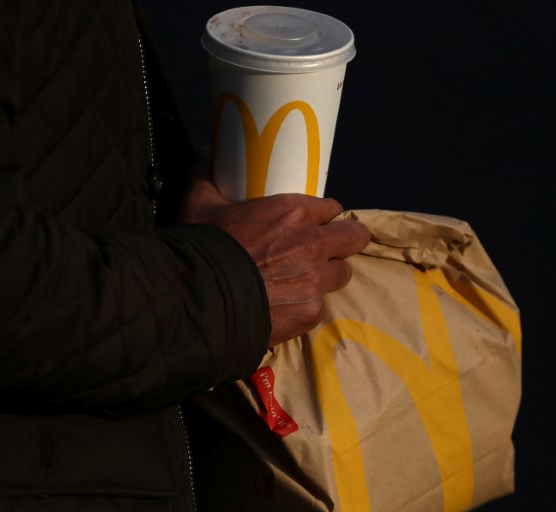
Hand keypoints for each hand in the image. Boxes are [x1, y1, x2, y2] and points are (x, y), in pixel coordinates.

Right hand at [178, 176, 370, 346]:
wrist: (201, 300)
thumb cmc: (204, 247)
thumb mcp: (200, 206)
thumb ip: (207, 179)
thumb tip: (202, 155)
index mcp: (294, 212)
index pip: (332, 208)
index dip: (325, 216)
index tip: (315, 224)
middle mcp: (313, 243)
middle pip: (355, 238)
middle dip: (346, 241)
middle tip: (328, 249)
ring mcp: (316, 280)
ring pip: (343, 273)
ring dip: (330, 274)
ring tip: (308, 280)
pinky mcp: (312, 311)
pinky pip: (320, 305)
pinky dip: (307, 305)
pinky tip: (289, 306)